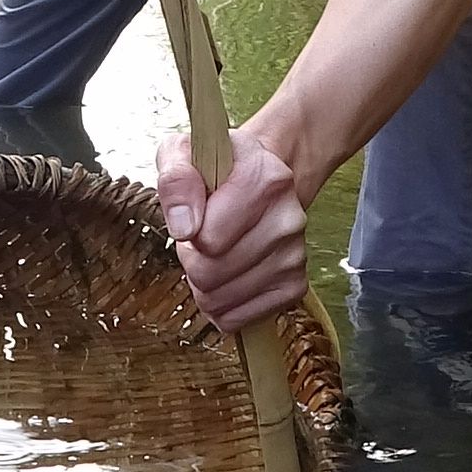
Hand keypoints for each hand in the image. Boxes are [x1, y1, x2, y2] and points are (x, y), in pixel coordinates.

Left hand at [154, 127, 309, 332]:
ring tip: (216, 253)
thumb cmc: (216, 170)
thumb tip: (185, 226)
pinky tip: (228, 275)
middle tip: (202, 237)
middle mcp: (288, 220)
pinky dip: (223, 304)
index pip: (208, 238)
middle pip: (210, 274)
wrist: (261, 181)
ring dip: (205, 283)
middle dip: (193, 260)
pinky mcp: (293, 286)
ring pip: (220, 300)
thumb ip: (176, 179)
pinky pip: (237, 318)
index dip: (189, 232)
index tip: (195, 215)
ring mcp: (295, 256)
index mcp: (266, 180)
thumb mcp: (184, 153)